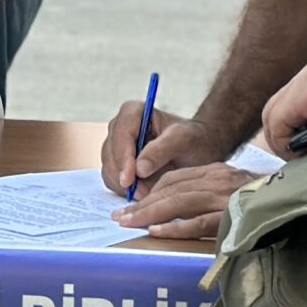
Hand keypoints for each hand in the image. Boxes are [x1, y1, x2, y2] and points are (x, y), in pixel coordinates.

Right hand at [99, 103, 234, 197]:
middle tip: (144, 194)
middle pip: (110, 154)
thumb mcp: (183, 140)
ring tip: (148, 194)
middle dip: (124, 176)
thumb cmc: (193, 140)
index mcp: (132, 112)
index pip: (121, 135)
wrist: (198, 150)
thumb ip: (162, 150)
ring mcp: (115, 145)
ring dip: (124, 186)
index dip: (123, 159)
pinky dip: (124, 190)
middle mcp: (119, 126)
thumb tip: (138, 169)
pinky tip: (143, 193)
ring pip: (109, 169)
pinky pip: (112, 179)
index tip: (130, 180)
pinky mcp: (117, 163)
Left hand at [110, 162, 258, 239]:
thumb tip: (181, 215)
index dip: (150, 192)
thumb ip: (212, 198)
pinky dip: (177, 226)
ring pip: (180, 202)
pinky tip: (158, 232)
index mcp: (217, 172)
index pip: (175, 179)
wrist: (306, 197)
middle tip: (120, 218)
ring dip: (150, 213)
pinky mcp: (237, 214)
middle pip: (171, 189)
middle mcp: (220, 179)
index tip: (131, 206)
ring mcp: (228, 196)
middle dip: (143, 204)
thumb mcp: (236, 191)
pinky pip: (200, 221)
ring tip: (129, 223)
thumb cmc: (269, 201)